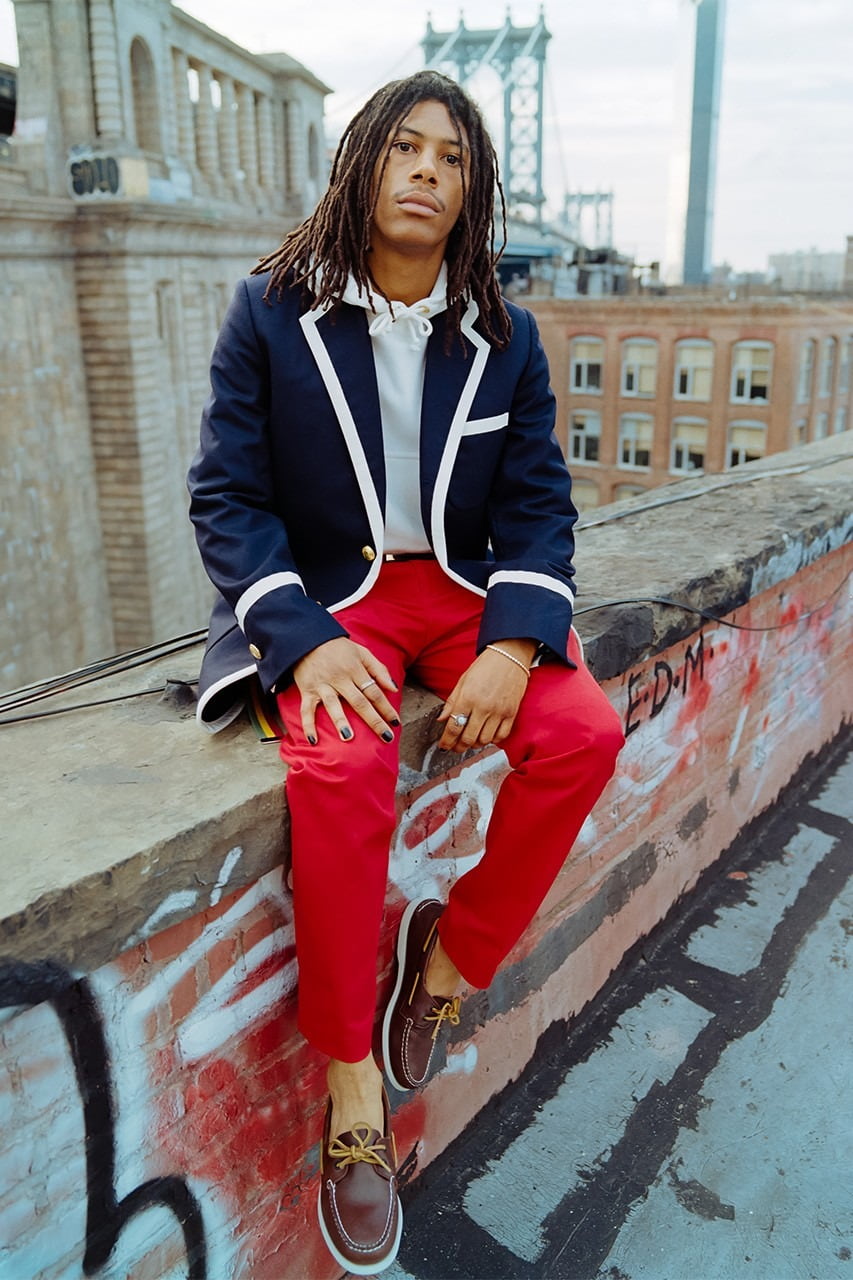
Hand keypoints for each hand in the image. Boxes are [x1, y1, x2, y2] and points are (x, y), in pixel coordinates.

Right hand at [293, 638, 398, 743]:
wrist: (308, 638)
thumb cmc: (338, 648)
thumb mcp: (362, 652)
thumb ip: (378, 669)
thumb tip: (394, 688)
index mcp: (355, 670)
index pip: (374, 692)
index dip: (386, 707)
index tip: (395, 723)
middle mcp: (340, 679)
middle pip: (359, 702)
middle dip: (373, 720)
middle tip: (386, 737)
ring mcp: (322, 685)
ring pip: (333, 705)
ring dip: (340, 721)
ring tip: (348, 738)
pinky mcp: (307, 690)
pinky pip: (307, 710)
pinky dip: (308, 724)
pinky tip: (313, 740)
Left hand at [437, 639, 535, 753]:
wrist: (510, 656)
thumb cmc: (486, 666)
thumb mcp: (463, 681)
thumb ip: (451, 701)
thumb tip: (442, 719)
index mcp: (467, 697)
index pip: (454, 727)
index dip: (447, 741)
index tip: (444, 746)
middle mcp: (483, 707)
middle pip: (468, 738)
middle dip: (459, 747)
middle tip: (455, 747)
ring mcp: (499, 711)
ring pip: (484, 740)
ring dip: (475, 744)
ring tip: (470, 741)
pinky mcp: (511, 713)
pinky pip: (501, 736)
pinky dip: (492, 740)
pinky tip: (486, 736)